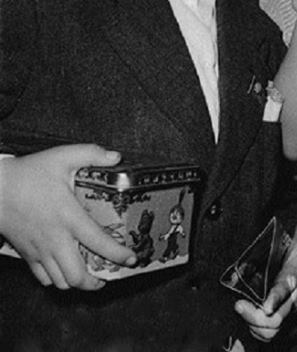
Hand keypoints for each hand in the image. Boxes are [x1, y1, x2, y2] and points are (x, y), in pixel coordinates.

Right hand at [0, 145, 136, 289]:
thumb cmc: (30, 172)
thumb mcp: (63, 155)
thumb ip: (92, 153)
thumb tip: (116, 157)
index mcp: (68, 216)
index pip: (98, 242)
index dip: (118, 254)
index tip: (131, 258)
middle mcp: (55, 239)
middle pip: (77, 276)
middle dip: (96, 282)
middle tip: (109, 275)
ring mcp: (39, 250)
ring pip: (60, 282)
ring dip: (77, 283)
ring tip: (90, 276)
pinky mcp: (26, 254)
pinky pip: (42, 278)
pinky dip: (56, 280)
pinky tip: (65, 269)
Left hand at [235, 208, 296, 342]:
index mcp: (294, 277)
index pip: (285, 289)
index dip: (276, 298)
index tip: (266, 304)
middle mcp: (291, 299)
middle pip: (276, 316)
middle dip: (256, 315)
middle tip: (239, 305)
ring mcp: (287, 311)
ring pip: (272, 329)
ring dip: (255, 325)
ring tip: (242, 311)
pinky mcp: (282, 319)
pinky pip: (270, 333)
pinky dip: (258, 331)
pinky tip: (248, 320)